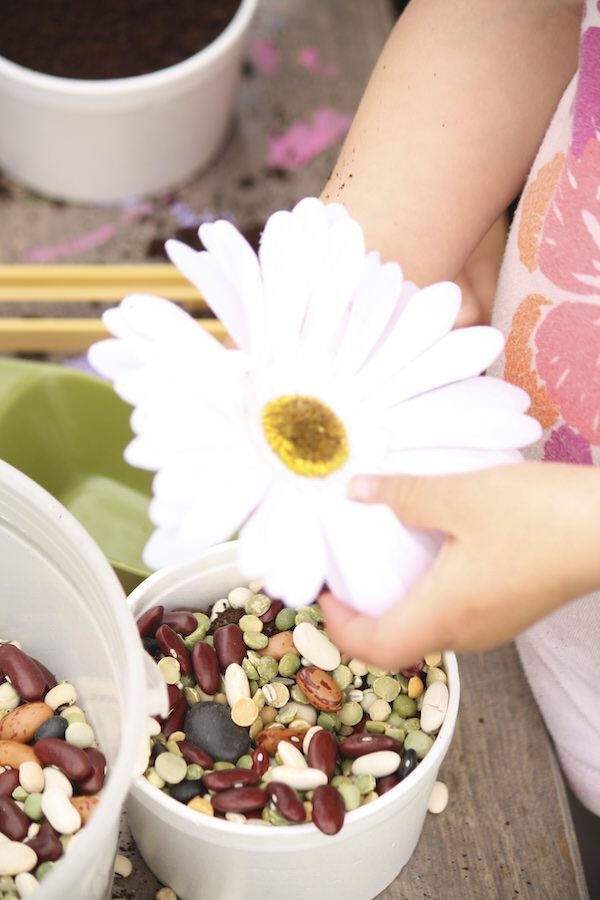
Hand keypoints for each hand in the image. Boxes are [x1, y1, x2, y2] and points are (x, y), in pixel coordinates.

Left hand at [320, 462, 599, 669]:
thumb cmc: (541, 516)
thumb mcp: (461, 496)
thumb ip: (403, 495)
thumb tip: (356, 491)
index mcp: (444, 614)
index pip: (374, 648)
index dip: (338, 627)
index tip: (323, 592)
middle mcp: (467, 632)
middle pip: (398, 644)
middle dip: (362, 617)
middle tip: (345, 576)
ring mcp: (493, 626)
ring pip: (427, 631)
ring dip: (395, 606)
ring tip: (381, 560)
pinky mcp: (511, 611)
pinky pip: (454, 617)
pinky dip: (427, 597)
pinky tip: (431, 554)